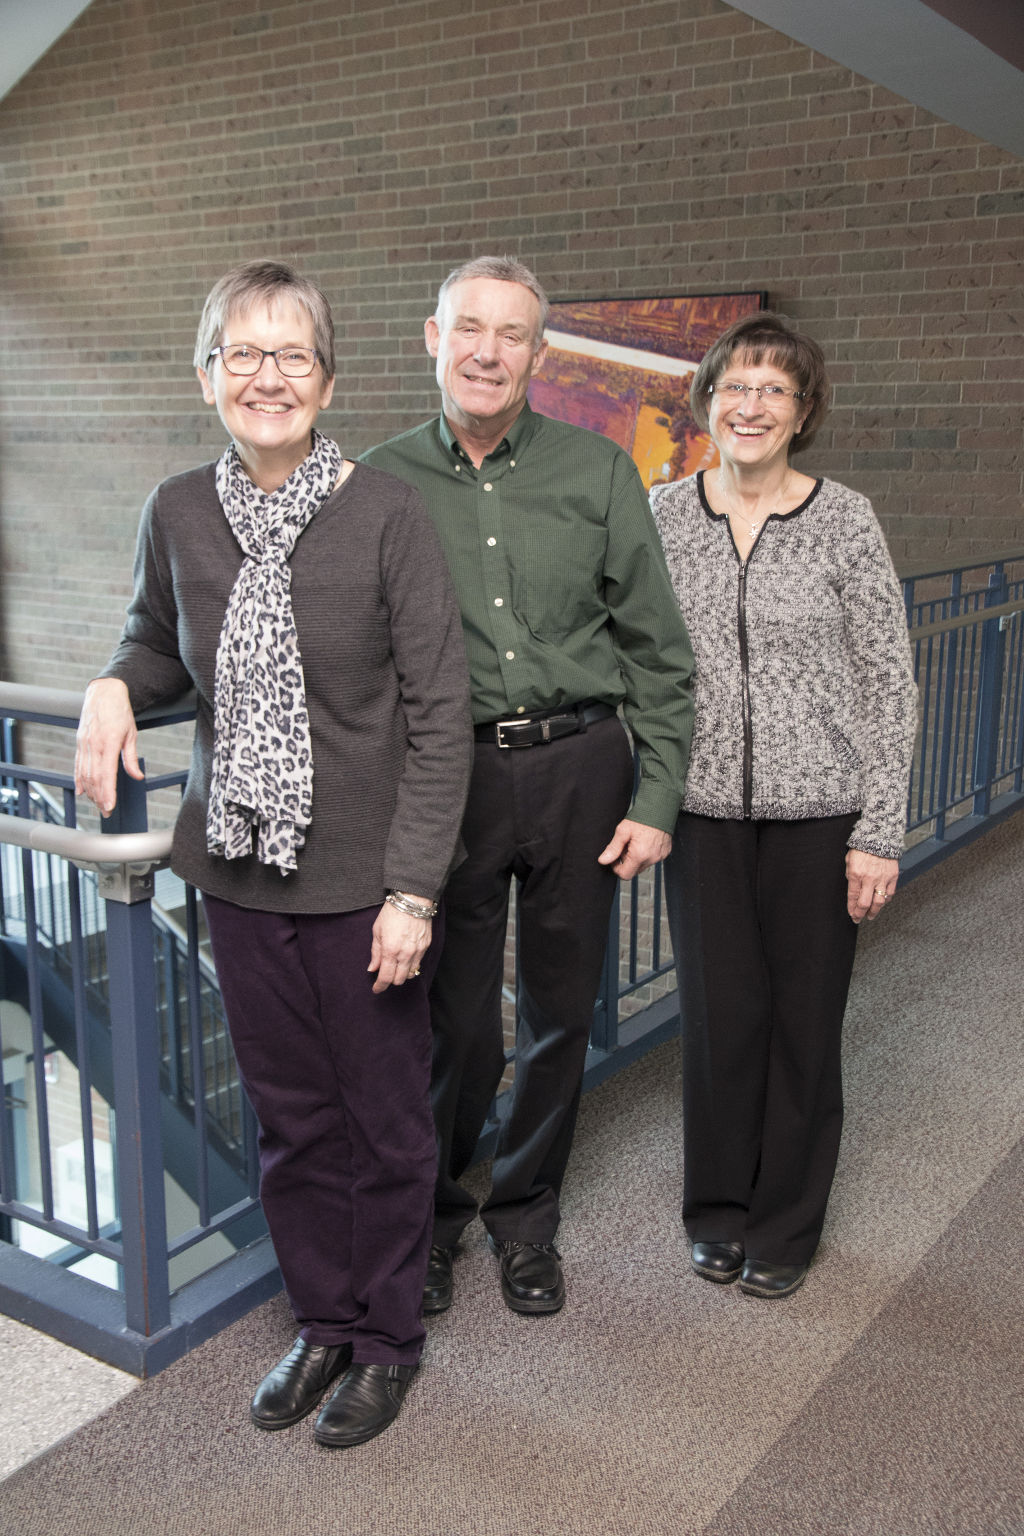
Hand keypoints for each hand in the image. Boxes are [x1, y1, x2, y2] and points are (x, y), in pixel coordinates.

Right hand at [74, 678, 143, 817]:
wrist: (104, 692)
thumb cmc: (120, 712)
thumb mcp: (131, 734)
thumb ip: (132, 758)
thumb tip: (138, 777)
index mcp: (109, 743)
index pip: (107, 774)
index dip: (107, 793)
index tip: (109, 807)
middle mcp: (93, 745)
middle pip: (94, 778)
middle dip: (99, 798)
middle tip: (106, 813)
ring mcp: (84, 744)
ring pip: (84, 774)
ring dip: (90, 792)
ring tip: (97, 805)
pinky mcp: (79, 742)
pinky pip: (78, 765)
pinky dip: (79, 780)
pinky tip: (81, 792)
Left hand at [368, 897, 432, 993]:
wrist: (413, 900)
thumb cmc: (392, 913)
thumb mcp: (377, 931)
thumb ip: (375, 952)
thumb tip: (372, 968)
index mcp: (390, 950)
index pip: (385, 977)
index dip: (380, 987)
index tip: (376, 989)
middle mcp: (405, 954)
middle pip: (399, 980)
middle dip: (391, 981)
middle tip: (385, 975)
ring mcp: (418, 951)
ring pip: (411, 974)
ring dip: (403, 974)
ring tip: (397, 966)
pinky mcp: (426, 946)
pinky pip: (419, 963)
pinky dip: (412, 965)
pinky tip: (406, 958)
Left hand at [597, 818, 671, 881]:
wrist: (660, 808)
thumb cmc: (642, 817)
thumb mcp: (622, 831)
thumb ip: (612, 848)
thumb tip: (603, 860)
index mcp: (640, 855)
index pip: (625, 875)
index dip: (616, 868)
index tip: (614, 858)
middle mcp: (652, 859)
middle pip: (634, 870)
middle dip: (627, 861)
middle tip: (626, 845)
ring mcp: (660, 856)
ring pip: (643, 865)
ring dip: (636, 857)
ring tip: (636, 841)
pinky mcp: (665, 852)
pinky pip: (652, 858)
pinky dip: (646, 853)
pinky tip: (645, 841)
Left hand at [845, 849, 898, 923]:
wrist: (879, 837)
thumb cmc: (862, 847)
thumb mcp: (849, 860)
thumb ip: (850, 875)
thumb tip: (853, 889)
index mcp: (856, 874)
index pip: (853, 897)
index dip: (851, 909)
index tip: (852, 914)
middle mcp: (869, 879)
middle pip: (865, 904)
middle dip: (861, 914)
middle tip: (859, 918)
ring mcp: (882, 879)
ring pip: (879, 902)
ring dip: (874, 911)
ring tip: (871, 915)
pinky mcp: (892, 877)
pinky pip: (889, 894)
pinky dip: (885, 900)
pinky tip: (881, 903)